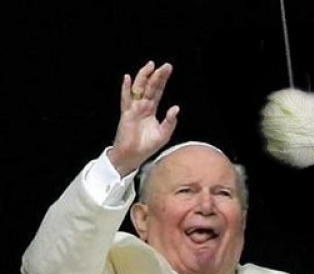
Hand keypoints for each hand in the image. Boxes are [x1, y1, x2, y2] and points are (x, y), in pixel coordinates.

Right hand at [108, 60, 179, 176]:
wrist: (133, 156)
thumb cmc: (147, 147)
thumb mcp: (164, 134)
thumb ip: (170, 121)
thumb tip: (176, 108)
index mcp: (151, 110)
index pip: (158, 91)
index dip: (163, 80)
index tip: (168, 69)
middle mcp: (142, 107)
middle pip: (150, 87)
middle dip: (157, 76)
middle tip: (165, 66)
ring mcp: (133, 109)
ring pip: (138, 89)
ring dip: (143, 77)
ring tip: (150, 66)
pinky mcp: (126, 114)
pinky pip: (126, 99)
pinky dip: (126, 89)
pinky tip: (128, 79)